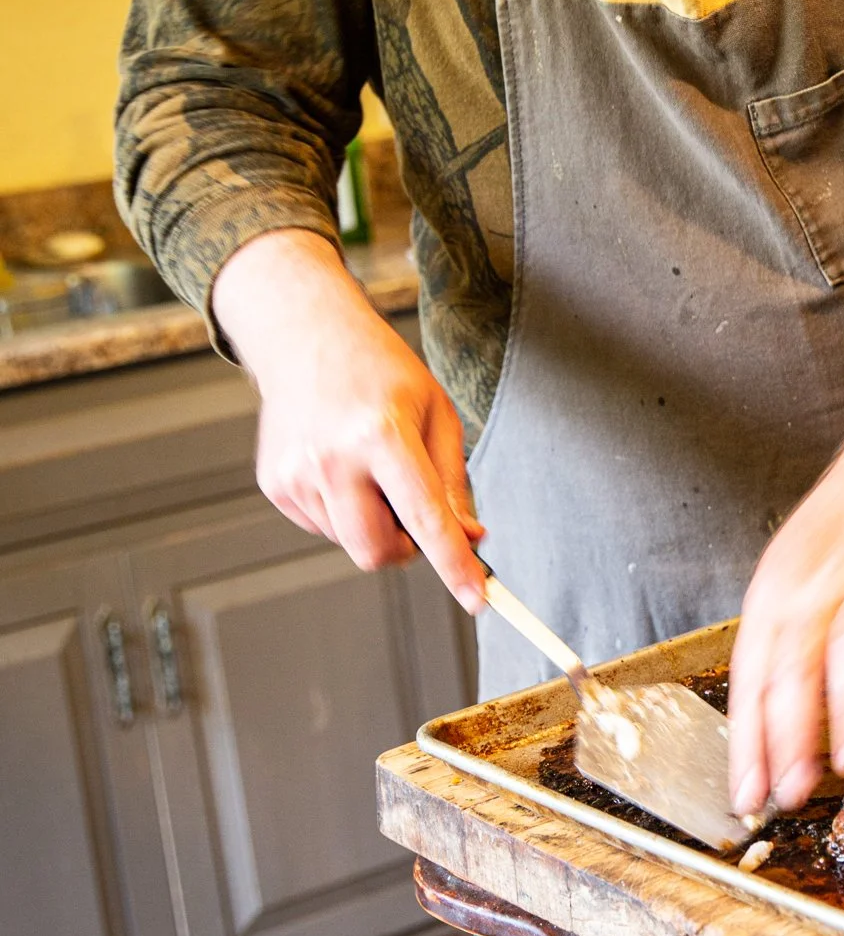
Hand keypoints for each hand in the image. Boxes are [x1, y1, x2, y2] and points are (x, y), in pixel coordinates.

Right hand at [212, 229, 486, 611]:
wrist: (304, 336)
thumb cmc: (380, 370)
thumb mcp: (435, 412)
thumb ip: (452, 481)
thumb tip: (468, 538)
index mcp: (382, 436)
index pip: (424, 518)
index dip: (454, 564)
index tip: (477, 599)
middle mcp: (333, 460)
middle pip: (376, 553)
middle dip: (406, 549)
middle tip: (416, 513)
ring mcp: (297, 475)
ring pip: (350, 543)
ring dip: (373, 523)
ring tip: (370, 467)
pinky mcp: (276, 485)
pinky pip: (324, 527)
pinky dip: (343, 511)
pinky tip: (341, 465)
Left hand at [726, 448, 843, 815]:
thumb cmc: (838, 534)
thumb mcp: (787, 579)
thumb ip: (779, 651)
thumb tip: (765, 737)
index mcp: (774, 596)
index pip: (751, 679)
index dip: (748, 743)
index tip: (746, 797)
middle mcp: (816, 588)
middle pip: (795, 669)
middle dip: (790, 738)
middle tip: (791, 794)